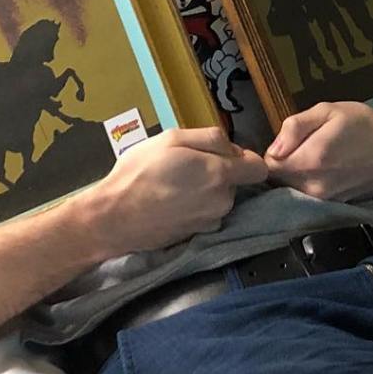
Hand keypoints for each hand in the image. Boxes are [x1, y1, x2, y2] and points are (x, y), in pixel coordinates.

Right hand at [81, 127, 266, 255]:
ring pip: (220, 198)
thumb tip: (233, 148)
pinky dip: (195, 206)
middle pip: (236, 182)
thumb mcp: (172, 139)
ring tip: (173, 183)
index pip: (259, 168)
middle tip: (184, 165)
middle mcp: (222, 202)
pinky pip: (206, 214)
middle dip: (218, 171)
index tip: (223, 154)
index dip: (244, 157)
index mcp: (220, 175)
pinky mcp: (197, 235)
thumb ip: (211, 138)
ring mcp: (210, 222)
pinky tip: (171, 202)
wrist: (113, 218)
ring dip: (205, 189)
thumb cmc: (139, 172)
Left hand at [263, 102, 372, 202]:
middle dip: (284, 163)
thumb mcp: (327, 111)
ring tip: (315, 156)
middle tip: (302, 146)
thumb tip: (273, 149)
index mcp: (310, 159)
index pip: (269, 165)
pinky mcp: (331, 205)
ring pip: (292, 188)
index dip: (274, 151)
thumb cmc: (361, 124)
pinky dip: (309, 183)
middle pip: (278, 179)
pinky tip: (325, 169)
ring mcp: (323, 199)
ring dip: (296, 174)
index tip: (288, 142)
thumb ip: (295, 127)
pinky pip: (307, 194)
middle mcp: (313, 185)